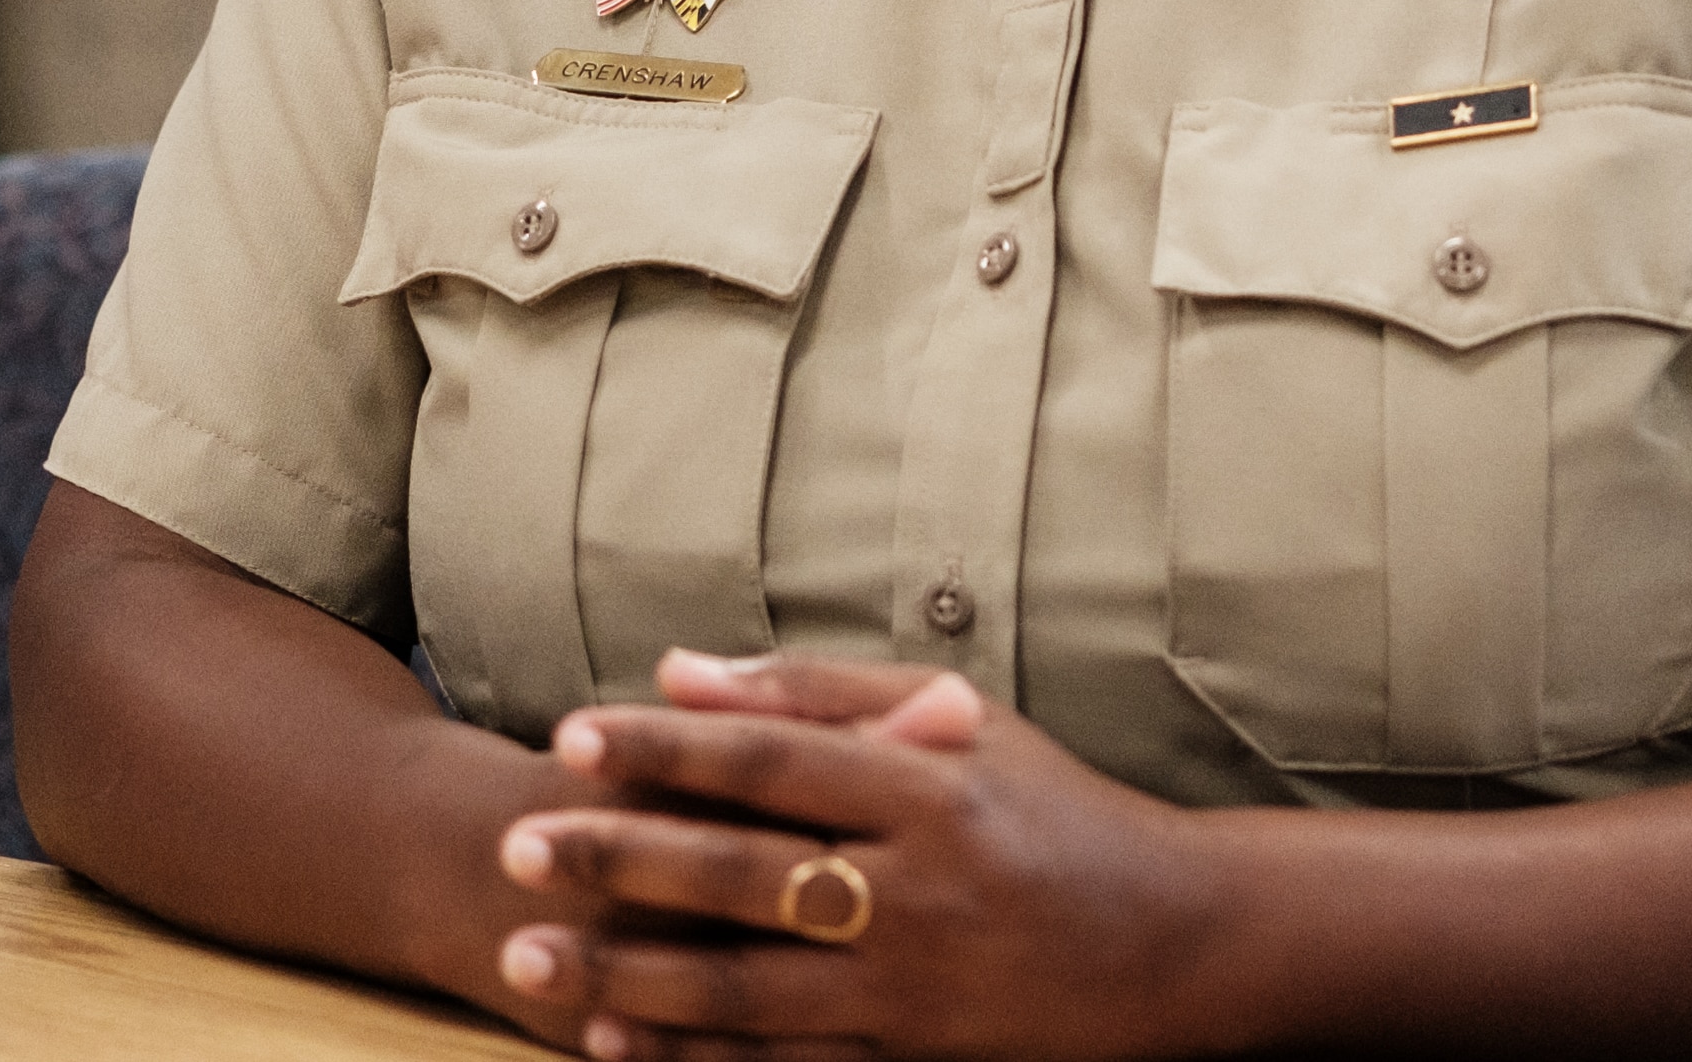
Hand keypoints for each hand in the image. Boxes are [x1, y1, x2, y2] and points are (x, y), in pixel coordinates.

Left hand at [492, 650, 1233, 1061]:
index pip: (775, 761)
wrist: (1175, 946)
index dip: (669, 749)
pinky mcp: (916, 1059)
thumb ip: (819, 693)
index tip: (573, 734)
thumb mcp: (962, 722)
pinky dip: (695, 1057)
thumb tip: (680, 669)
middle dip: (620, 860)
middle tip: (515, 849)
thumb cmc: (1059, 813)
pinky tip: (613, 1040)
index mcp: (931, 790)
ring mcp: (915, 986)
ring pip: (746, 986)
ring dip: (628, 971)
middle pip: (743, 873)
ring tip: (527, 956)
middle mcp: (919, 889)